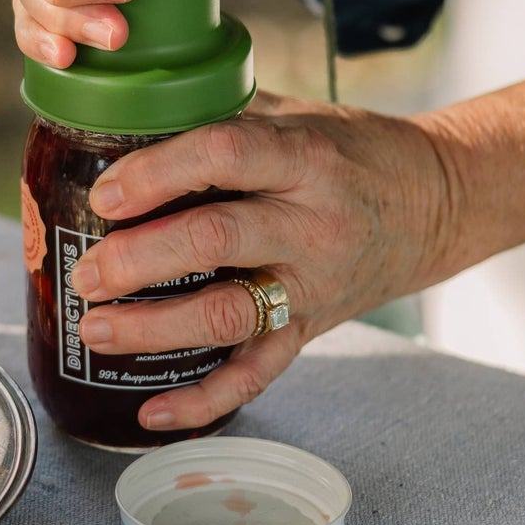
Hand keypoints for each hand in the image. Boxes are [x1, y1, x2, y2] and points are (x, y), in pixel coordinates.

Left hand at [69, 93, 452, 432]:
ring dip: (155, 328)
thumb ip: (225, 115)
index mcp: (305, 157)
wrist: (436, 204)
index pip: (226, 155)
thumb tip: (128, 110)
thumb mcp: (298, 116)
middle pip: (217, 240)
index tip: (107, 194)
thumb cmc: (352, 151)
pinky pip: (256, 375)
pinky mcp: (311, 329)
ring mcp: (312, 285)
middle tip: (87, 272)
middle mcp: (312, 224)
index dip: (159, 173)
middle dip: (140, 260)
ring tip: (96, 329)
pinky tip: (152, 413)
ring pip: (229, 315)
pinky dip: (204, 401)